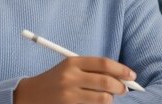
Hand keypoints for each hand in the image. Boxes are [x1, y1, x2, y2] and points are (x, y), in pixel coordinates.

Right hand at [13, 57, 136, 103]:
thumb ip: (93, 69)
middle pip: (106, 81)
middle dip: (120, 87)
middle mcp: (70, 77)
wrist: (29, 95)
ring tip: (109, 98)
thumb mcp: (70, 68)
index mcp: (72, 62)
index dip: (121, 70)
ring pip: (102, 98)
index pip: (104, 63)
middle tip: (124, 90)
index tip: (132, 75)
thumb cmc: (56, 80)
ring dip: (111, 99)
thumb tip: (121, 76)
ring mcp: (69, 94)